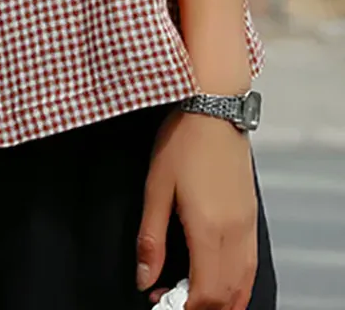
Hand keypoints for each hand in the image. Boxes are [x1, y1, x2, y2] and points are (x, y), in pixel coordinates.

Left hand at [137, 109, 257, 309]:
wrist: (214, 107)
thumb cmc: (182, 142)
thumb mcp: (156, 187)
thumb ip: (151, 237)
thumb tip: (144, 277)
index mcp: (209, 229)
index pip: (205, 294)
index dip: (185, 308)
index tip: (160, 302)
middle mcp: (235, 234)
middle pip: (227, 297)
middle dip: (201, 308)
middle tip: (171, 300)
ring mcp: (248, 226)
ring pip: (243, 285)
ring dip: (221, 300)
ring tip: (192, 295)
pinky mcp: (252, 216)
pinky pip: (250, 266)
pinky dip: (237, 284)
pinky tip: (218, 280)